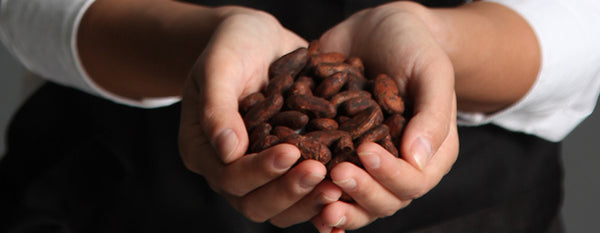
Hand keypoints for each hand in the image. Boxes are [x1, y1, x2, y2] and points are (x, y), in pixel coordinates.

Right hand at [178, 7, 341, 225]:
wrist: (261, 38)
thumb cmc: (234, 43)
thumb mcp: (220, 64)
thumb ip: (218, 106)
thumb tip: (229, 151)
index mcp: (203, 149)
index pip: (229, 176)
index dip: (259, 170)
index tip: (290, 152)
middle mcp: (230, 167)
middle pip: (254, 203)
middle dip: (288, 191)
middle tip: (321, 172)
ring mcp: (260, 170)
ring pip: (281, 208)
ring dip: (308, 200)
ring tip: (338, 184)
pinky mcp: (287, 166)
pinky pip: (303, 193)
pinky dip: (321, 193)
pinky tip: (346, 185)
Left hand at [312, 2, 458, 230]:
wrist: (377, 28)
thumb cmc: (413, 46)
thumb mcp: (431, 72)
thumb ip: (432, 115)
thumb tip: (417, 160)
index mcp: (428, 153)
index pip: (413, 181)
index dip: (390, 175)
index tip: (366, 151)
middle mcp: (397, 165)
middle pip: (383, 201)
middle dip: (360, 192)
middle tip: (336, 173)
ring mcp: (364, 163)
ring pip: (354, 201)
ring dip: (335, 204)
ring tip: (314, 200)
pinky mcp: (336, 153)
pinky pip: (326, 182)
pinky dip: (312, 193)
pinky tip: (296, 190)